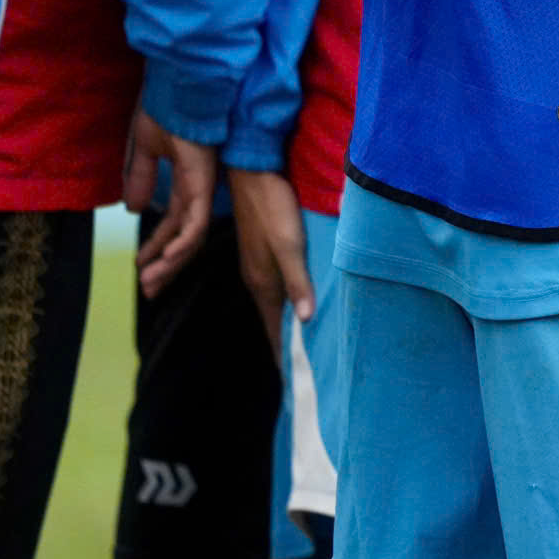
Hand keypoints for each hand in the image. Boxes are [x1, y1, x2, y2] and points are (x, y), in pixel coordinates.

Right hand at [123, 109, 216, 298]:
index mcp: (186, 178)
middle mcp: (199, 186)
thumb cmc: (165, 104)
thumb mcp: (144, 146)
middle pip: (187, 236)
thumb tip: (135, 209)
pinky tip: (166, 261)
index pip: (175, 222)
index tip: (142, 267)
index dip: (159, 246)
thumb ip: (142, 177)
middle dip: (167, 265)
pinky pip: (196, 221)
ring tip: (151, 283)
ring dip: (171, 262)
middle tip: (150, 289)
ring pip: (193, 236)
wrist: (178, 81)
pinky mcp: (203, 181)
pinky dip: (182, 244)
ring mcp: (204, 185)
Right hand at [227, 165, 313, 354]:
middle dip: (287, 347)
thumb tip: (306, 320)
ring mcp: (259, 267)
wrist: (252, 176)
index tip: (296, 382)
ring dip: (287, 325)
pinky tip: (298, 301)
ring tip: (304, 344)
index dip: (285, 355)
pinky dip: (287, 302)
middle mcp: (258, 280)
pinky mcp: (263, 253)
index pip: (275, 331)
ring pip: (275, 306)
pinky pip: (276, 289)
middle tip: (306, 371)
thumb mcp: (290, 244)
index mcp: (263, 284)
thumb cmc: (273, 209)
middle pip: (274, 323)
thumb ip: (298, 281)